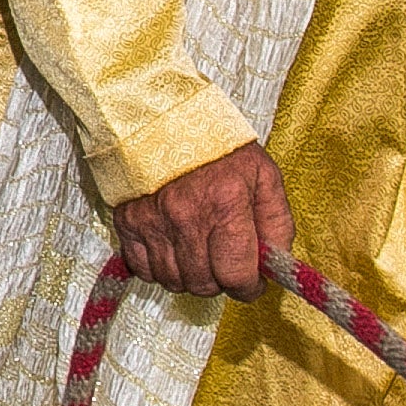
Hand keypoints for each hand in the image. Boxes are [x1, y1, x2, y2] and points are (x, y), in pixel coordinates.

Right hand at [112, 140, 291, 298]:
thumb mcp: (264, 176)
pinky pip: (143, 270)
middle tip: (224, 262)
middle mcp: (186, 217)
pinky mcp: (128, 221)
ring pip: (173, 281)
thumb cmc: (219, 148)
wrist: (164, 118)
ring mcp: (153, 220)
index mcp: (226, 204)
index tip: (251, 282)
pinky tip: (173, 248)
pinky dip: (159, 268)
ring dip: (190, 276)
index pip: (236, 276)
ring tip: (199, 252)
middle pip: (204, 284)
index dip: (249, 287)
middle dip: (221, 281)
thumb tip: (275, 266)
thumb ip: (278, 224)